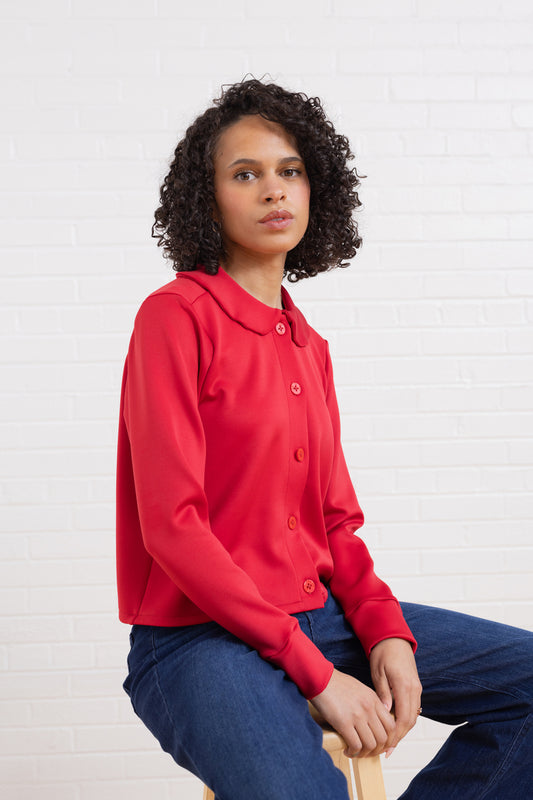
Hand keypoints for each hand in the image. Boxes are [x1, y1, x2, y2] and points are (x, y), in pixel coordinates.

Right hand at [310, 668, 396, 757]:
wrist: (320, 677)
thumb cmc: (336, 683)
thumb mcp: (360, 689)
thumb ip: (370, 703)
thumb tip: (374, 721)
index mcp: (374, 699)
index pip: (391, 726)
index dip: (389, 741)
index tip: (382, 746)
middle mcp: (369, 708)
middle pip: (384, 738)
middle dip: (377, 750)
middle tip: (369, 753)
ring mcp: (357, 715)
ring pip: (371, 744)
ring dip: (365, 754)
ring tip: (357, 753)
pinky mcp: (344, 722)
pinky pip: (356, 745)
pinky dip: (353, 752)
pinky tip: (347, 751)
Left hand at [369, 638, 421, 756]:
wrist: (394, 638)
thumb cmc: (383, 652)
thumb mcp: (378, 672)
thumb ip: (382, 693)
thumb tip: (385, 714)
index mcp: (404, 685)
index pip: (403, 718)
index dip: (396, 735)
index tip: (387, 747)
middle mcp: (414, 689)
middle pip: (410, 721)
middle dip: (399, 737)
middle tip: (387, 750)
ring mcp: (417, 688)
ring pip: (413, 716)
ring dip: (403, 730)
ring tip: (390, 742)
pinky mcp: (416, 687)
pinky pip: (413, 708)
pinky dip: (405, 719)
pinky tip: (395, 726)